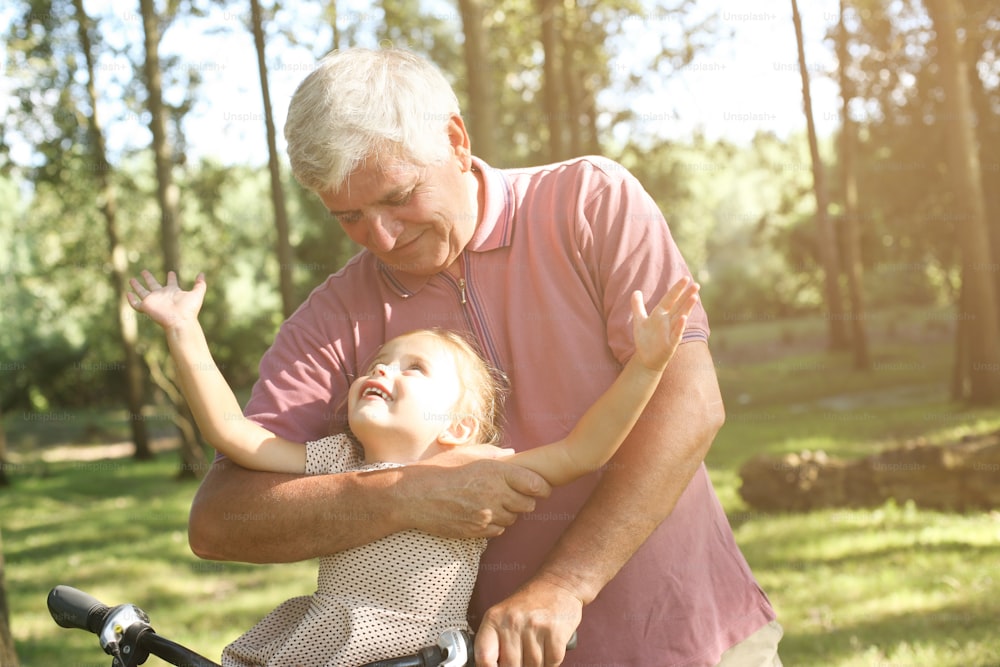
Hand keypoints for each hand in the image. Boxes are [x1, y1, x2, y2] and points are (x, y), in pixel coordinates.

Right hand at [127, 270, 206, 330]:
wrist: (180, 321)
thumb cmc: (189, 309)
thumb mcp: (197, 294)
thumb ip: (200, 284)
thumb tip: (202, 274)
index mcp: (173, 292)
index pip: (171, 283)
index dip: (171, 277)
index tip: (171, 272)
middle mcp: (162, 295)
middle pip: (153, 285)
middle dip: (149, 278)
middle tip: (144, 271)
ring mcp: (153, 301)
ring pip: (142, 292)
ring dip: (136, 286)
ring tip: (131, 279)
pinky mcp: (146, 307)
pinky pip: (136, 304)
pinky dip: (131, 300)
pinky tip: (128, 294)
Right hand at [395, 448, 550, 538]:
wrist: (415, 495)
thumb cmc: (440, 470)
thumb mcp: (467, 454)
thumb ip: (494, 453)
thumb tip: (513, 454)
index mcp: (496, 472)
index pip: (535, 484)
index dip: (542, 487)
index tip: (541, 488)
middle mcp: (495, 495)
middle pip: (528, 505)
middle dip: (524, 500)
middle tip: (514, 495)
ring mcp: (487, 515)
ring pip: (513, 519)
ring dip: (508, 513)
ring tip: (493, 503)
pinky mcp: (477, 531)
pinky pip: (498, 531)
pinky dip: (495, 524)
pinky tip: (482, 514)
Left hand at [475, 576, 582, 666]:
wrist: (559, 584)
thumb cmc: (531, 601)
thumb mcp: (504, 615)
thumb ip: (497, 641)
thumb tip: (493, 666)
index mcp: (494, 618)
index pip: (484, 658)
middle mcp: (513, 621)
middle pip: (510, 666)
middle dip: (517, 666)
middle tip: (521, 657)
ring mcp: (535, 627)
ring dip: (535, 665)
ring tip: (536, 650)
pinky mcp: (555, 633)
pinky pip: (551, 663)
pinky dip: (550, 662)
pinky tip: (548, 649)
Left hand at [630, 276, 699, 370]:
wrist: (646, 358)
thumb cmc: (645, 339)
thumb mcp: (639, 320)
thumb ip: (637, 306)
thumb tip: (636, 291)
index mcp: (661, 314)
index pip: (670, 299)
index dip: (677, 289)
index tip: (685, 278)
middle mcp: (668, 321)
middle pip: (679, 306)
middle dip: (687, 296)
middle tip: (696, 285)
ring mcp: (671, 331)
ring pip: (680, 317)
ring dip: (687, 308)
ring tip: (694, 297)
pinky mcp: (671, 343)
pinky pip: (676, 333)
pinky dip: (680, 326)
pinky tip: (684, 318)